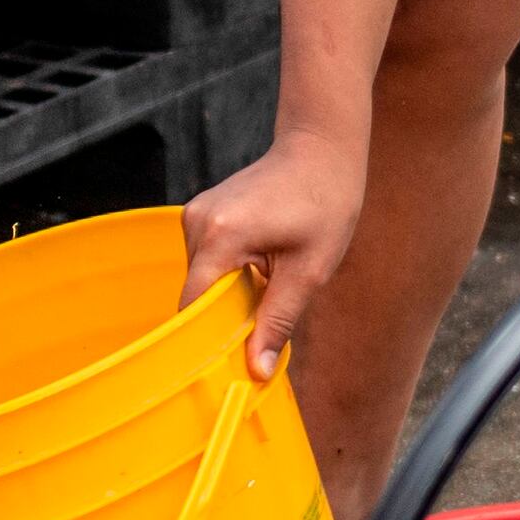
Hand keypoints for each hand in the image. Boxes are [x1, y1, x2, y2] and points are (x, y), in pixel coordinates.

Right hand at [183, 127, 368, 380]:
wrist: (322, 149)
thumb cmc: (325, 203)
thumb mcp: (309, 271)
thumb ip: (278, 321)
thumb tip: (257, 371)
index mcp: (221, 236)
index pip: (194, 306)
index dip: (209, 340)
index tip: (232, 364)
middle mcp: (198, 222)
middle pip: (196, 295)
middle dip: (225, 318)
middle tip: (265, 329)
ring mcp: (196, 214)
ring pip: (202, 280)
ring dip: (230, 294)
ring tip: (271, 282)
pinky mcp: (202, 212)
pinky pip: (207, 261)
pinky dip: (229, 274)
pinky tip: (263, 264)